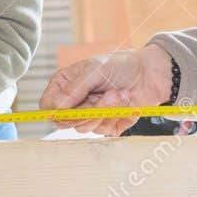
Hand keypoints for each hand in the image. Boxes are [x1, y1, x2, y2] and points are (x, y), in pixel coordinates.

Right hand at [39, 45, 174, 135]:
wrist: (149, 74)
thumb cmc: (120, 65)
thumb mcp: (96, 69)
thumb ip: (76, 88)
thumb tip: (58, 106)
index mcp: (65, 86)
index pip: (47, 106)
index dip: (56, 110)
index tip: (71, 106)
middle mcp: (75, 103)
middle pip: (66, 121)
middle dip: (89, 110)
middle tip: (110, 94)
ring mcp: (90, 115)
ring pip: (86, 127)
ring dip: (107, 111)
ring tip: (120, 94)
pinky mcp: (106, 125)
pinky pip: (105, 130)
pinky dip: (118, 116)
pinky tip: (126, 102)